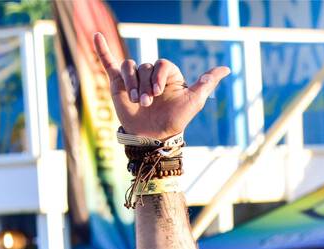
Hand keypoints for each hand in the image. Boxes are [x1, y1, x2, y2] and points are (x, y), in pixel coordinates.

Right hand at [92, 34, 228, 140]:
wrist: (152, 138)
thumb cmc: (174, 120)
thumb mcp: (194, 101)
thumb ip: (207, 83)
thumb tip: (226, 68)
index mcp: (168, 74)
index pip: (162, 64)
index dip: (159, 77)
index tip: (158, 93)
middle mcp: (150, 74)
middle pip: (145, 66)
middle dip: (145, 86)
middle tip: (146, 104)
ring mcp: (134, 78)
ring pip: (130, 67)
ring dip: (132, 84)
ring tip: (135, 102)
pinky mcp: (118, 83)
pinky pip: (109, 62)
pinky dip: (102, 50)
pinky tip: (97, 36)